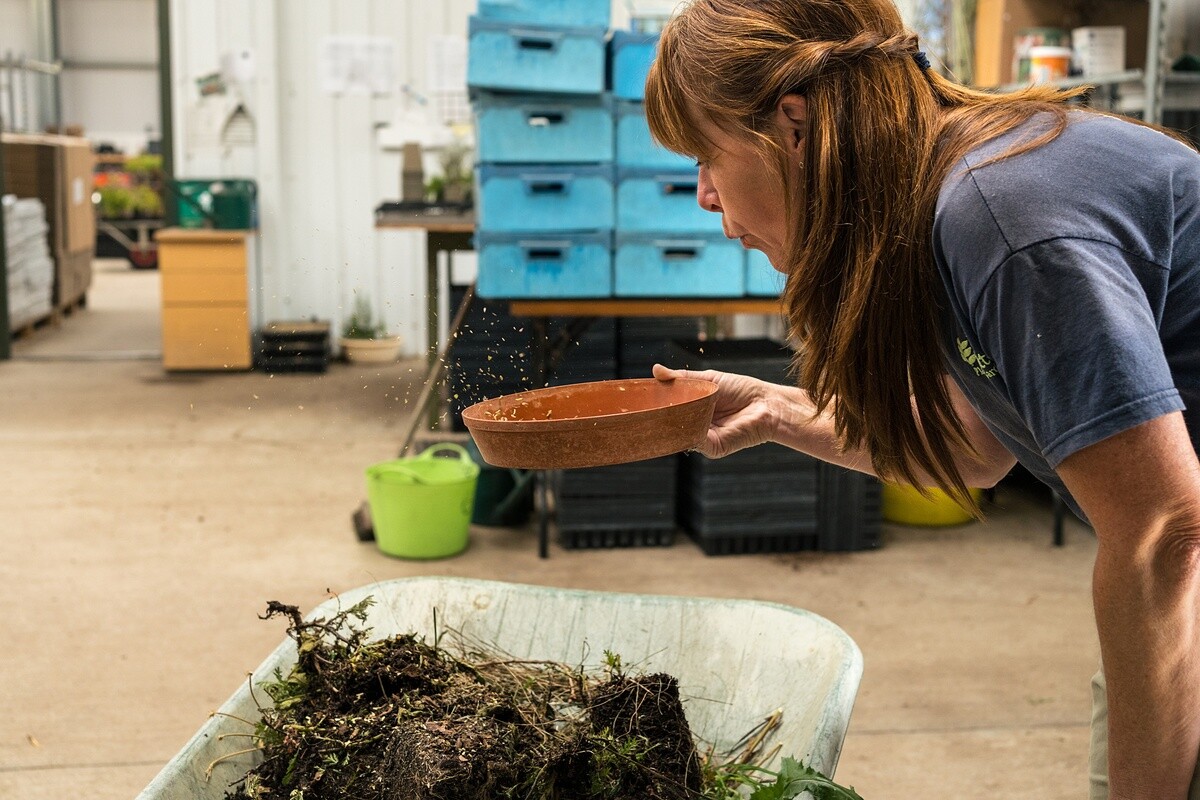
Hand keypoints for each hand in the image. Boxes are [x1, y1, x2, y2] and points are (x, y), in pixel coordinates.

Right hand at [652, 363, 778, 457]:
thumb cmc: (742, 390)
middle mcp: (697, 425)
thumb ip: (681, 377)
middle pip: (672, 422)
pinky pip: (693, 441)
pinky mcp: (712, 447)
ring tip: (658, 411)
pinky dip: (685, 432)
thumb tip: (655, 370)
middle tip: (642, 407)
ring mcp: (703, 437)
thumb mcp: (707, 379)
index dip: (657, 404)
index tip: (641, 398)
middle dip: (659, 415)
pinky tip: (680, 420)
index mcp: (695, 409)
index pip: (671, 409)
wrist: (766, 404)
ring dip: (670, 423)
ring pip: (680, 432)